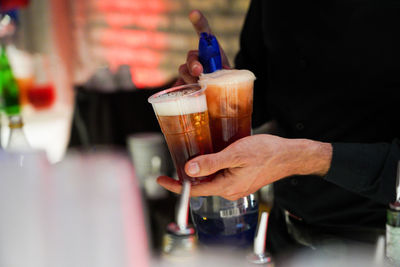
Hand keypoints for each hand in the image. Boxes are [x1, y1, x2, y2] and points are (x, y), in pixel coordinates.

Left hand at [157, 135, 331, 199]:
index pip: (194, 190)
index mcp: (226, 187)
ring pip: (211, 181)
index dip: (175, 186)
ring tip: (193, 154)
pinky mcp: (241, 182)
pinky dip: (212, 169)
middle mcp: (230, 191)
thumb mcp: (235, 154)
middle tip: (176, 159)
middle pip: (201, 186)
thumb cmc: (265, 152)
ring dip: (200, 171)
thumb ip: (211, 163)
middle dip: (187, 176)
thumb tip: (188, 170)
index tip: (160, 180)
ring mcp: (236, 188)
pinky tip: (212, 157)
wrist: (289, 156)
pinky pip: (221, 178)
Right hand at [175, 10, 230, 85]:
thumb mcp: (230, 72)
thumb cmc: (226, 77)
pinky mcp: (185, 83)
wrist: (221, 87)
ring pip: (184, 71)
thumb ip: (229, 71)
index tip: (194, 13)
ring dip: (189, 78)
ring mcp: (189, 70)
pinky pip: (178, 85)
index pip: (203, 31)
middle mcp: (197, 57)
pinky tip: (179, 92)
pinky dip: (178, 88)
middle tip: (199, 71)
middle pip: (191, 57)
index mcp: (209, 49)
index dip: (199, 22)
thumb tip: (228, 73)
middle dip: (194, 63)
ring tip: (197, 88)